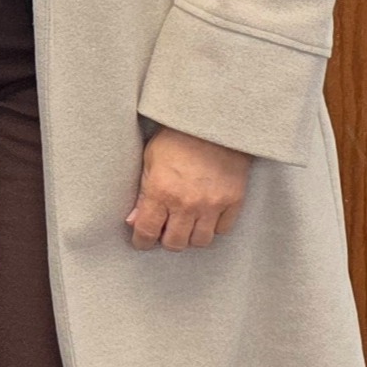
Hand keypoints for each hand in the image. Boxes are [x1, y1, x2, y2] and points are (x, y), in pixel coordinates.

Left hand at [127, 126, 251, 250]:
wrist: (213, 122)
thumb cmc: (176, 137)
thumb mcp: (149, 160)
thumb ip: (141, 194)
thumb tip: (133, 221)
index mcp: (160, 191)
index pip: (147, 230)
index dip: (141, 241)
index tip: (141, 242)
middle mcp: (186, 203)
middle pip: (175, 243)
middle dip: (166, 241)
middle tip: (164, 232)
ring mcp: (212, 205)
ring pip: (200, 241)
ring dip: (190, 237)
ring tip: (185, 226)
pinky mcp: (233, 202)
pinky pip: (222, 230)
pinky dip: (213, 228)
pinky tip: (205, 217)